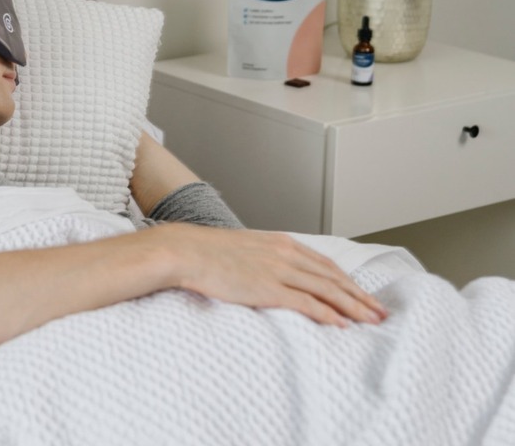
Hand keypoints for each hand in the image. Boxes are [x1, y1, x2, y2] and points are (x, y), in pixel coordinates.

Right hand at [164, 224, 387, 326]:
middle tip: (379, 311)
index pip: (325, 263)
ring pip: (327, 290)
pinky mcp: (268, 288)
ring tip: (371, 320)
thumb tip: (271, 273)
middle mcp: (286, 254)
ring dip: (353, 306)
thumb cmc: (208, 251)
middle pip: (333, 277)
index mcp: (282, 243)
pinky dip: (328, 314)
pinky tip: (341, 324)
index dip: (347, 280)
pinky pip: (306, 303)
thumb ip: (264, 258)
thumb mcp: (245, 248)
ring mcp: (278, 271)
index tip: (361, 293)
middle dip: (359, 295)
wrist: (187, 251)